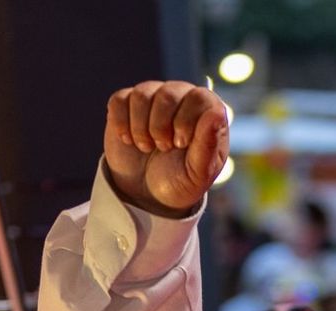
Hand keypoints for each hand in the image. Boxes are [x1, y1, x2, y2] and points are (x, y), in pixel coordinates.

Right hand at [103, 80, 230, 215]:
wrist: (148, 193)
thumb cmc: (181, 181)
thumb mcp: (198, 173)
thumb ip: (209, 144)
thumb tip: (216, 113)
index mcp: (206, 111)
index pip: (199, 97)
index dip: (186, 121)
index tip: (180, 144)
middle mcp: (182, 96)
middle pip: (169, 93)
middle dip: (161, 127)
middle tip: (163, 149)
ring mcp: (153, 96)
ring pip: (142, 95)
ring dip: (140, 128)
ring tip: (147, 147)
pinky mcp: (126, 103)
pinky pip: (119, 100)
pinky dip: (121, 125)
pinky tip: (129, 140)